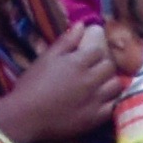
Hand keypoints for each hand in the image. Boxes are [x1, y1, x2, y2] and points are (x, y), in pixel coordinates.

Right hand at [0, 24, 123, 142]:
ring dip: (110, 81)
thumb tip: (82, 25)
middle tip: (96, 67)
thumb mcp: (46, 58)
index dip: (96, 49)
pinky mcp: (96, 118)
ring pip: (116, 85)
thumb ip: (66, 41)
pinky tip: (105, 99)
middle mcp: (91, 80)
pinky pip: (114, 106)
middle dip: (104, 64)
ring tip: (101, 83)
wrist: (26, 116)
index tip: (91, 52)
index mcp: (77, 62)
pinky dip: (112, 100)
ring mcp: (96, 100)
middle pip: (110, 66)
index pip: (99, 50)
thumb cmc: (32, 84)